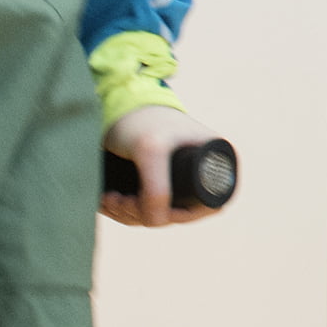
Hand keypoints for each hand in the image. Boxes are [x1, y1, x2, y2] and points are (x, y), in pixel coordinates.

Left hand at [103, 106, 228, 227]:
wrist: (115, 104)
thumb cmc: (140, 120)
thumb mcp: (151, 151)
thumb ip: (157, 188)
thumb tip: (157, 222)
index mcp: (218, 159)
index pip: (208, 206)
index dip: (177, 216)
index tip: (145, 209)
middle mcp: (203, 169)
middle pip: (179, 213)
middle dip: (144, 214)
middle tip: (118, 201)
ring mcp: (180, 175)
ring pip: (160, 213)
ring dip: (130, 214)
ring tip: (109, 198)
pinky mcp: (158, 179)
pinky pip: (147, 206)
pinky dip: (126, 210)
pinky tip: (108, 201)